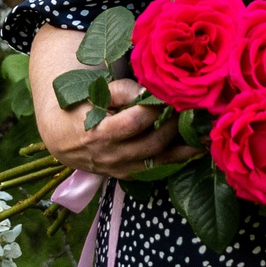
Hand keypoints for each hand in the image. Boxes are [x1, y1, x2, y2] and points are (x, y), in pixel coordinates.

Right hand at [29, 25, 201, 179]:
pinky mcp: (127, 174)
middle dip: (174, 126)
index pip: (134, 122)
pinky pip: (155, 170)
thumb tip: (148, 92)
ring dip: (183, 149)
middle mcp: (111, 156)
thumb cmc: (78, 108)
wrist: (61, 139)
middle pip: (152, 143)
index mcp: (99, 134)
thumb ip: (120, 91)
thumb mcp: (92, 94)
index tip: (170, 95)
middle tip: (193, 110)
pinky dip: (175, 160)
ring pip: (158, 161)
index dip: (154, 108)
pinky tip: (194, 150)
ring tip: (204, 134)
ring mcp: (120, 169)